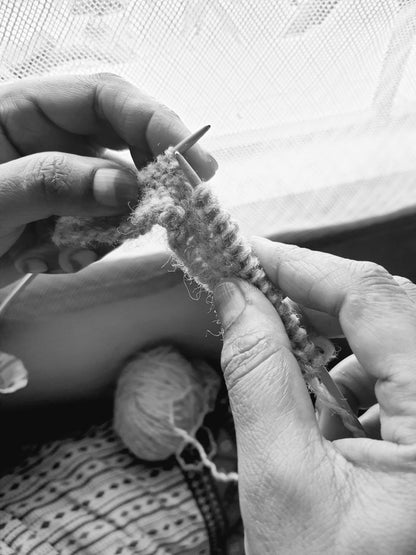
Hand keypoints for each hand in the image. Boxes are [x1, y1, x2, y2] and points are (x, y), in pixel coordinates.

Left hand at [0, 73, 216, 285]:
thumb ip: (50, 184)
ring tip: (63, 253)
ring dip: (108, 228)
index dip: (152, 119)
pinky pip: (104, 226)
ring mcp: (62, 181)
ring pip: (119, 195)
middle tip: (170, 211)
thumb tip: (124, 186)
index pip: (102, 98)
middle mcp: (50, 141)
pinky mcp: (67, 215)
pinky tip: (52, 260)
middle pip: (123, 144)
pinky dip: (90, 249)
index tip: (190, 156)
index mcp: (21, 112)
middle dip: (146, 181)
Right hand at [213, 237, 415, 553]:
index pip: (373, 299)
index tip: (244, 253)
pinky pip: (399, 375)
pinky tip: (326, 409)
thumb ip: (259, 377)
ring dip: (332, 339)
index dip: (301, 265)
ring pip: (394, 339)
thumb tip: (236, 300)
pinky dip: (353, 374)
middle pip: (389, 310)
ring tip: (283, 362)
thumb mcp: (284, 483)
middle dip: (312, 296)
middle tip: (251, 289)